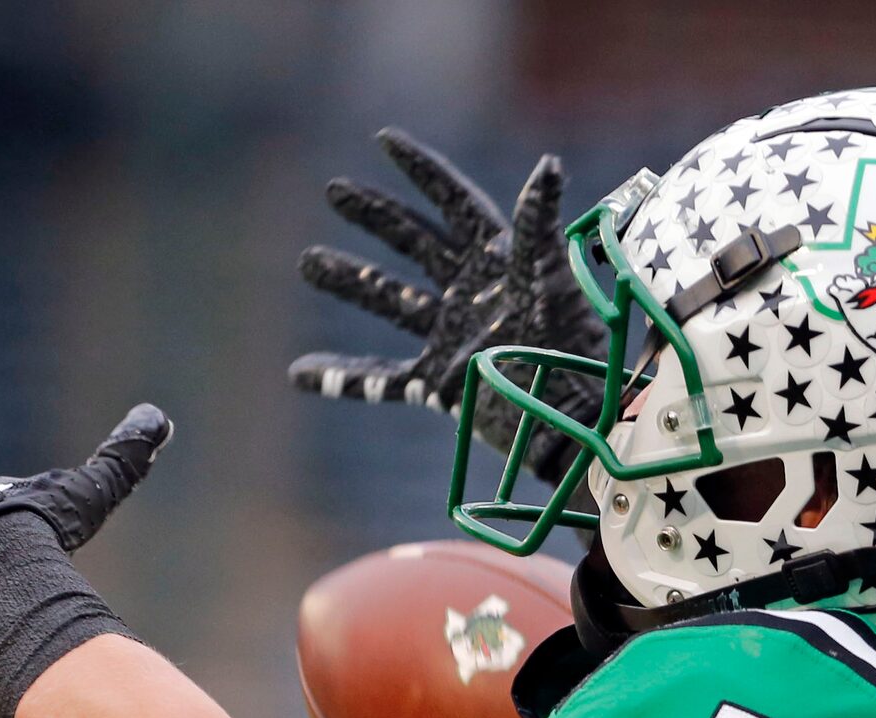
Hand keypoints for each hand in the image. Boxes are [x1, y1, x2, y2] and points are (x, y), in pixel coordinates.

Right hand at [288, 127, 605, 471]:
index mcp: (498, 260)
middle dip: (375, 217)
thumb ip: (539, 227)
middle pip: (413, 242)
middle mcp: (470, 293)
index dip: (421, 171)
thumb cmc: (574, 350)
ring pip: (389, 301)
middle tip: (334, 191)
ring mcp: (451, 337)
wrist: (571, 420)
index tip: (383, 140)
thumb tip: (548, 164)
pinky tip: (301, 373)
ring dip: (350, 282)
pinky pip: (381, 380)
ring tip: (307, 262)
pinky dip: (341, 379)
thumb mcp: (554, 282)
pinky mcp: (439, 383)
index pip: (453, 204)